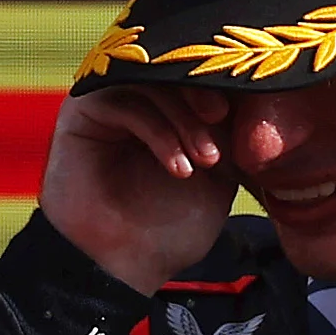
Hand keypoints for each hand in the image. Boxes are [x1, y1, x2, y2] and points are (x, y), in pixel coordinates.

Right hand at [39, 85, 236, 294]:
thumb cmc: (170, 225)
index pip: (198, 73)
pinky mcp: (80, 113)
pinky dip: (159, 132)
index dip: (226, 86)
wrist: (125, 267)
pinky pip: (124, 102)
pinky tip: (179, 168)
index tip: (252, 114)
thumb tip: (255, 95)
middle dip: (206, 96)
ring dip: (186, 119)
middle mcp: (135, 95)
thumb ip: (230, 132)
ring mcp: (107, 101)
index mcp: (168, 104)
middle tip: (225, 127)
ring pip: (152, 82)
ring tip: (206, 160)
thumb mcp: (220, 175)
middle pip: (174, 67)